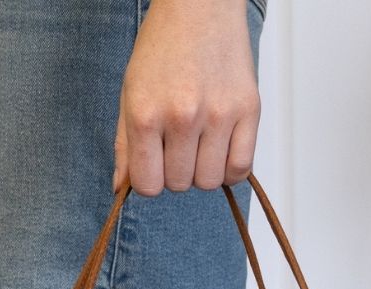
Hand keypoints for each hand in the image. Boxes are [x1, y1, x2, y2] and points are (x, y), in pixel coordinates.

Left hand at [113, 0, 259, 195]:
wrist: (200, 7)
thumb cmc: (163, 48)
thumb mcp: (130, 93)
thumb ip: (125, 145)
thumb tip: (122, 188)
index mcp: (146, 114)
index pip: (148, 185)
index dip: (150, 179)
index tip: (155, 163)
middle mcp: (182, 117)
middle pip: (179, 185)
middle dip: (176, 172)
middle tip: (178, 144)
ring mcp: (218, 114)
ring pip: (209, 181)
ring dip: (203, 171)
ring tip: (200, 144)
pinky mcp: (248, 110)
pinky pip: (241, 168)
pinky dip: (230, 168)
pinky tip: (221, 149)